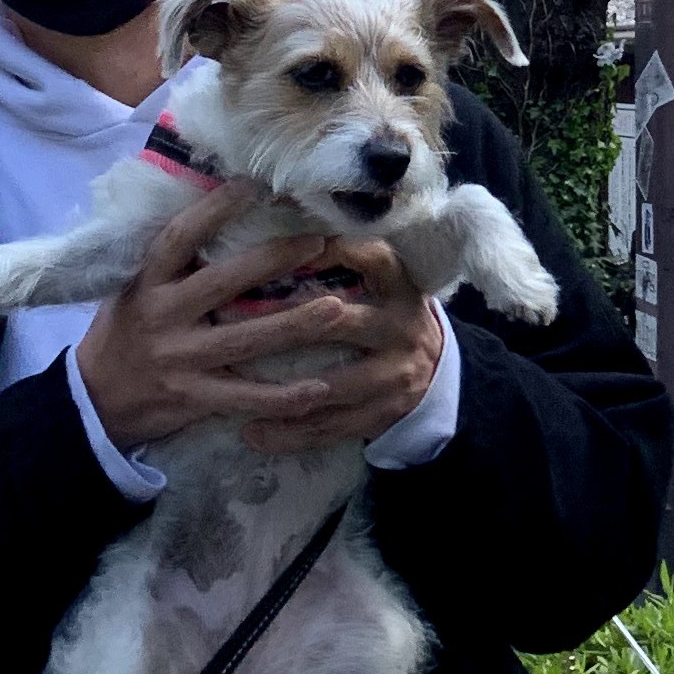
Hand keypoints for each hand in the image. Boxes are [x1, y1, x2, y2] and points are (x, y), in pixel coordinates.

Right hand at [75, 183, 375, 450]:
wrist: (94, 399)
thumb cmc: (125, 331)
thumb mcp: (134, 287)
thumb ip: (173, 260)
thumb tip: (220, 205)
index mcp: (147, 282)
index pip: (178, 238)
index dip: (214, 209)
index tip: (254, 183)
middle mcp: (162, 316)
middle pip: (222, 283)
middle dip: (273, 260)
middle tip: (319, 240)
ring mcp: (178, 360)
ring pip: (243, 340)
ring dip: (293, 325)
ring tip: (339, 309)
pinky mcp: (192, 398)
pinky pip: (243, 398)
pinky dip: (282, 397)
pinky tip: (319, 390)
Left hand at [232, 241, 443, 457]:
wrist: (438, 376)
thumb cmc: (387, 319)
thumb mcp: (384, 287)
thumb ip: (346, 268)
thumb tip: (275, 238)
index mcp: (401, 289)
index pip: (374, 259)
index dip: (335, 250)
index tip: (290, 247)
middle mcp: (401, 328)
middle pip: (344, 322)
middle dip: (289, 323)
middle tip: (235, 323)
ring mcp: (395, 376)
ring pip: (333, 386)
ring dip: (281, 392)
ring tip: (235, 393)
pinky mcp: (382, 414)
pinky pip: (331, 428)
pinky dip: (290, 434)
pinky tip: (252, 434)